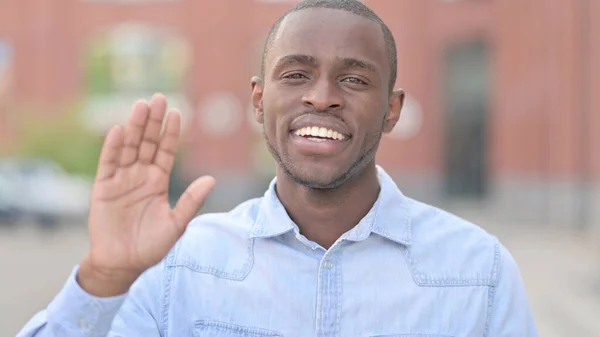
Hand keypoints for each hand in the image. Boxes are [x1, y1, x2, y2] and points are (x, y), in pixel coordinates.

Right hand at [78, 94, 214, 295]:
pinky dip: (113, 147)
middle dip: (153, 122)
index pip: (165, 151)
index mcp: (158, 181)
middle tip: (158, 98)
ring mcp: (121, 180)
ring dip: (134, 127)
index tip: (177, 113)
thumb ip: (191, 201)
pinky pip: (108, 163)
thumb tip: (212, 179)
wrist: (123, 264)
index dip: (170, 133)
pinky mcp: (103, 187)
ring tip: (140, 106)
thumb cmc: (151, 247)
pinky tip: (119, 130)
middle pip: (147, 143)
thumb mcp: (176, 224)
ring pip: (129, 147)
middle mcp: (140, 176)